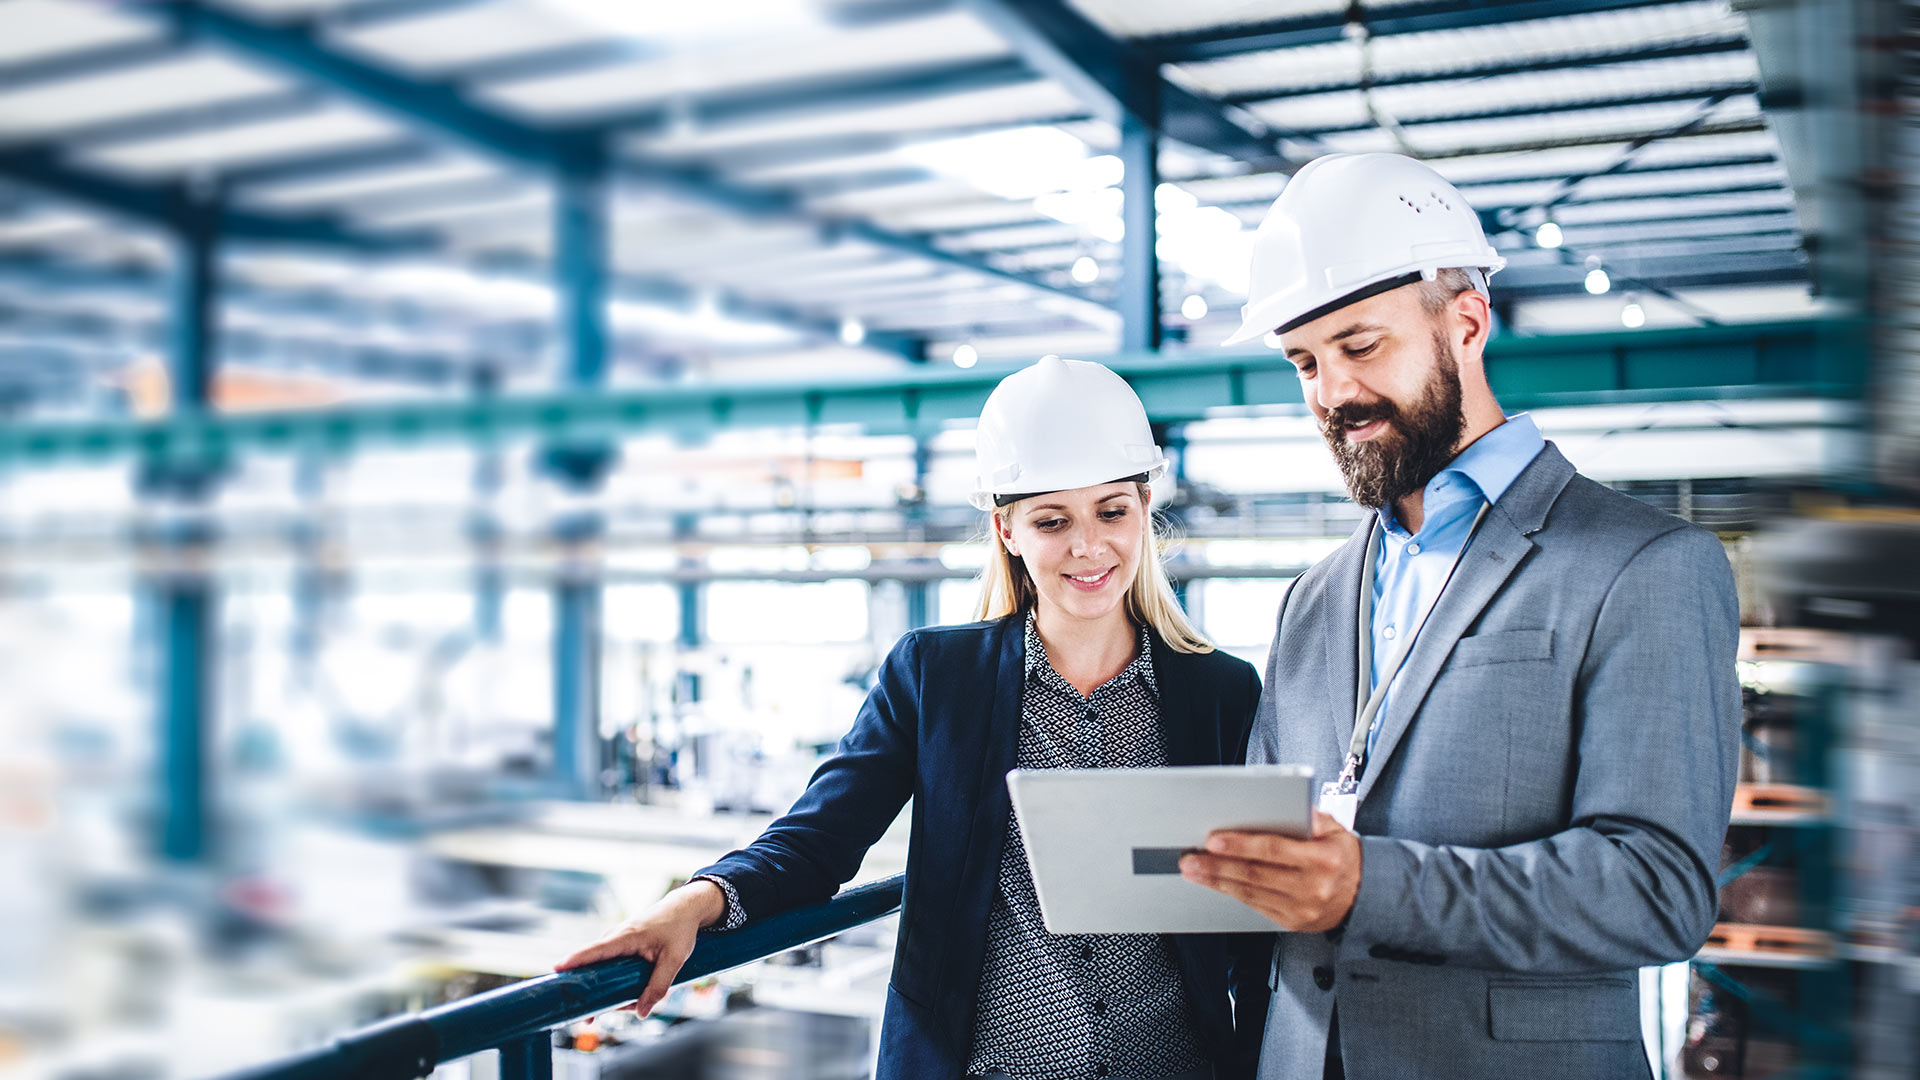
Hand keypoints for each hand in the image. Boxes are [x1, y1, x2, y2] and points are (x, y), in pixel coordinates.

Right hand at [553, 880, 725, 1016]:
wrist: (685, 909)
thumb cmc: (679, 929)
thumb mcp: (674, 960)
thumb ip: (658, 986)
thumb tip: (641, 1013)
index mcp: (625, 937)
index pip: (594, 950)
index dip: (574, 961)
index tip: (556, 971)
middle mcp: (615, 938)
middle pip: (592, 967)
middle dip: (589, 993)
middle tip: (590, 1018)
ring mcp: (616, 942)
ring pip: (602, 971)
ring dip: (608, 991)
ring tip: (628, 1005)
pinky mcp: (621, 947)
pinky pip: (610, 968)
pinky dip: (615, 983)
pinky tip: (629, 996)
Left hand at [1179, 810, 1361, 931]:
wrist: (1368, 896)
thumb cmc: (1346, 857)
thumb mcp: (1337, 830)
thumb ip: (1312, 817)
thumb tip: (1285, 805)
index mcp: (1324, 859)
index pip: (1275, 849)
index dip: (1241, 845)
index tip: (1213, 840)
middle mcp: (1312, 887)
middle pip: (1256, 874)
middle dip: (1218, 865)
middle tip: (1190, 857)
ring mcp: (1302, 909)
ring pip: (1251, 893)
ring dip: (1217, 881)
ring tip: (1194, 870)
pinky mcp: (1293, 922)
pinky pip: (1256, 907)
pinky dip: (1232, 894)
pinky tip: (1216, 884)